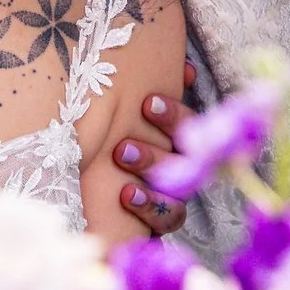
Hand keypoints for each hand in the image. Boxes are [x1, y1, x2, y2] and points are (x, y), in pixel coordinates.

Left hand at [113, 64, 196, 236]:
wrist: (102, 196)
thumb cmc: (122, 140)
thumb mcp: (131, 117)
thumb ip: (152, 90)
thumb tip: (185, 68)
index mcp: (178, 139)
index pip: (188, 124)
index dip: (173, 114)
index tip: (148, 104)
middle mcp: (184, 167)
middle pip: (183, 160)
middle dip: (153, 151)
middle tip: (122, 148)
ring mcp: (176, 195)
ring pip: (178, 190)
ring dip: (151, 177)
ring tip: (121, 169)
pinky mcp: (164, 222)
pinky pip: (168, 220)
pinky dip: (149, 207)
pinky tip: (127, 195)